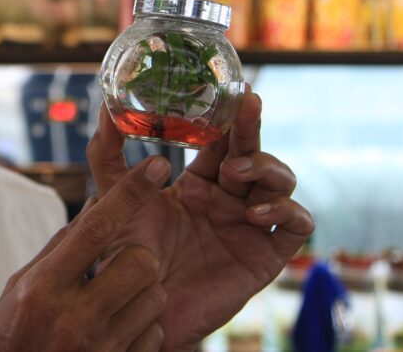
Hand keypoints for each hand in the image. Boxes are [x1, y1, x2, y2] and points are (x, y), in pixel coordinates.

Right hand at [0, 159, 173, 351]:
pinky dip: (143, 327)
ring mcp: (101, 350)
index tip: (155, 166)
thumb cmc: (7, 337)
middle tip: (116, 266)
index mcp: (43, 288)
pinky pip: (155, 334)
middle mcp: (75, 318)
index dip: (129, 193)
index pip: (94, 228)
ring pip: (154, 297)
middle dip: (136, 256)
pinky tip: (116, 331)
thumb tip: (96, 205)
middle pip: (140, 262)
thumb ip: (60, 247)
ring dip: (141, 292)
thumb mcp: (20, 287)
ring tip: (112, 303)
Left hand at [86, 86, 314, 351]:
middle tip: (248, 104)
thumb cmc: (126, 257)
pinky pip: (296, 226)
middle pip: (255, 152)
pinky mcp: (264, 257)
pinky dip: (285, 211)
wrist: (139, 312)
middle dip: (252, 127)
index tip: (235, 89)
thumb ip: (107, 154)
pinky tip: (254, 214)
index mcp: (198, 184)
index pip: (223, 141)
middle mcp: (228, 200)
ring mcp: (249, 227)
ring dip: (267, 168)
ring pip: (282, 182)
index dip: (231, 116)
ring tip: (236, 173)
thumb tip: (106, 106)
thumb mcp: (112, 199)